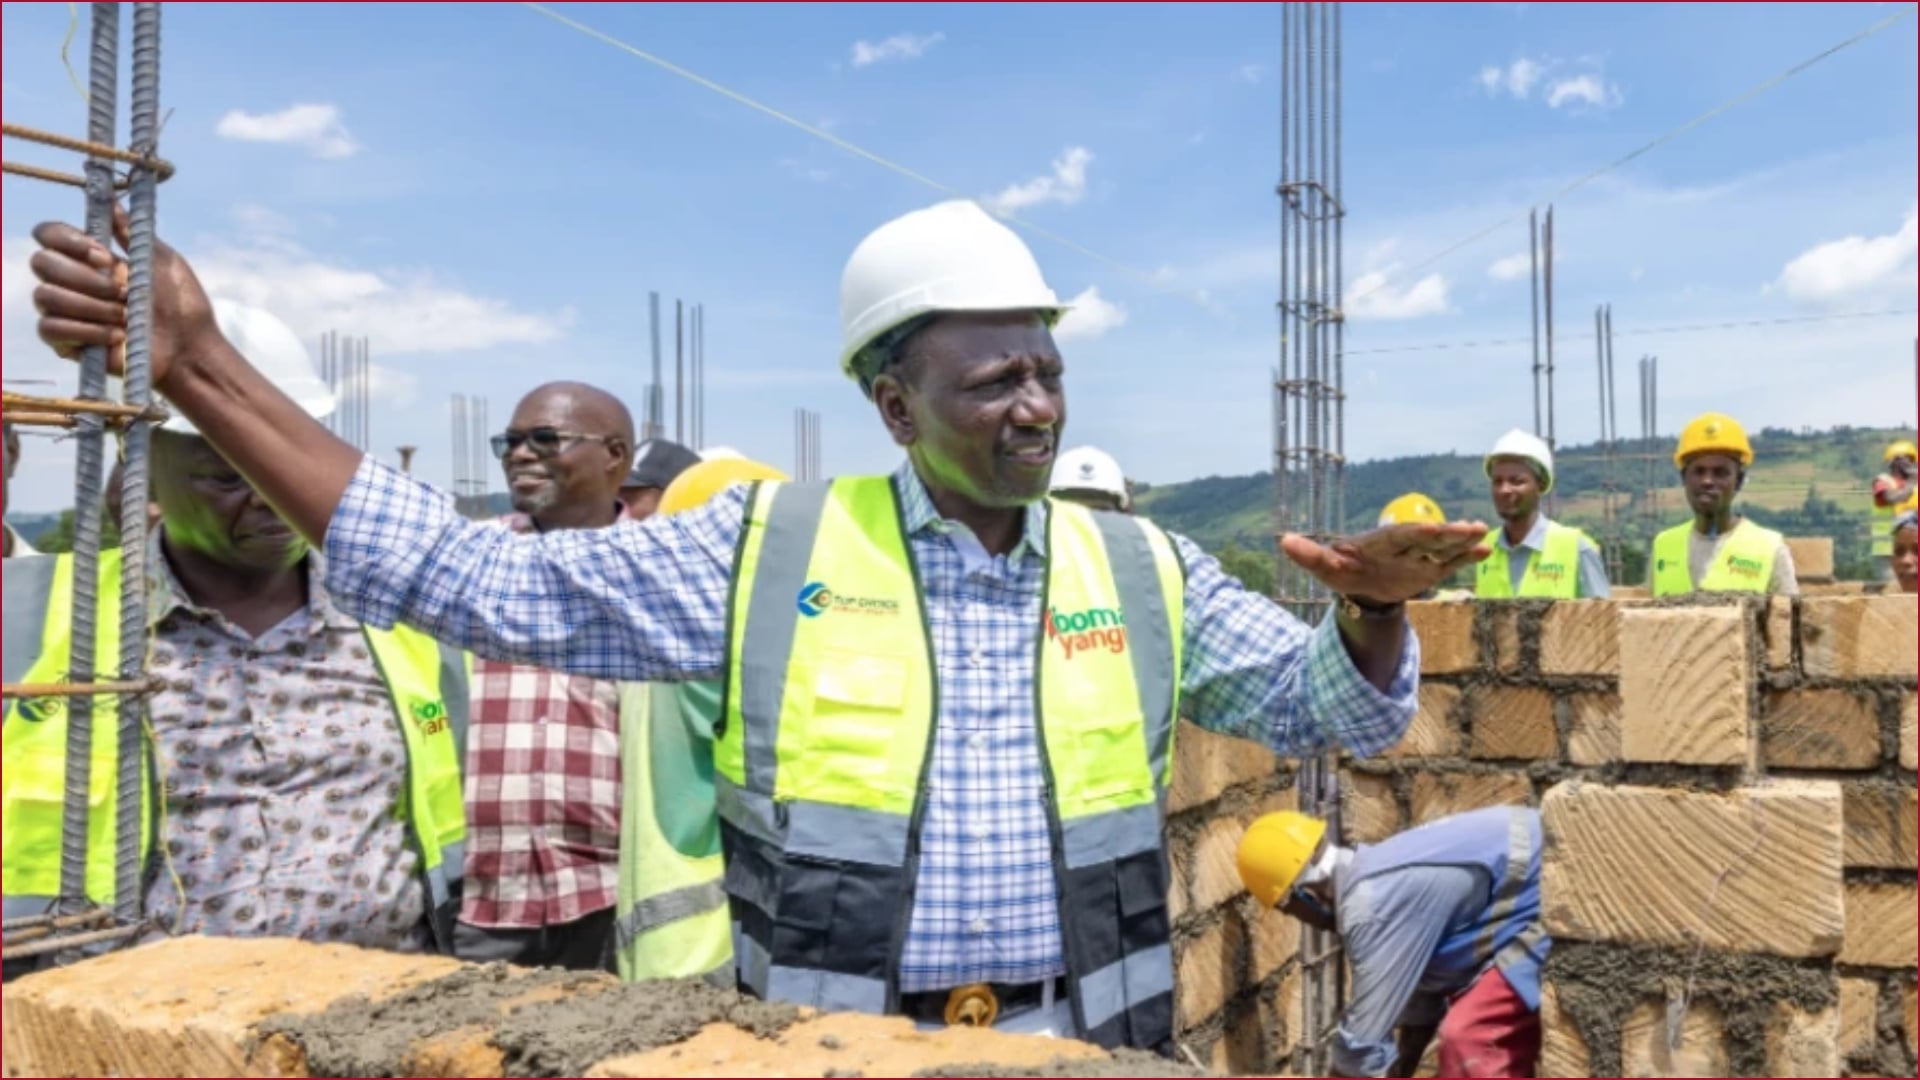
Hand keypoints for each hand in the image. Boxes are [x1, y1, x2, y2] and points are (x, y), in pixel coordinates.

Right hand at [31, 206, 218, 388]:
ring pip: (46, 296)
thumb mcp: (162, 259)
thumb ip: (133, 231)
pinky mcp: (66, 344)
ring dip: (93, 307)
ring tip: (127, 317)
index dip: (68, 240)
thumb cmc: (182, 304)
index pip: (49, 234)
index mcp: (90, 258)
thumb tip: (110, 199)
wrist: (190, 347)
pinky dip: (86, 331)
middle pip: (41, 263)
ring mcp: (65, 312)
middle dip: (86, 278)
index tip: (105, 256)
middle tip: (124, 292)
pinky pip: (50, 328)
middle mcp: (70, 281)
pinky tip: (116, 336)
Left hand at [1281, 520, 1490, 604]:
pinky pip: (1450, 564)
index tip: (1433, 527)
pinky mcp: (1429, 570)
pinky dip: (1466, 557)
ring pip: (1443, 548)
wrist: (1358, 584)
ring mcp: (1418, 557)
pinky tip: (1485, 550)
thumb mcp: (1325, 567)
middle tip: (1470, 526)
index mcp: (1380, 542)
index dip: (1416, 534)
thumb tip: (1284, 541)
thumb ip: (1309, 555)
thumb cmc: (1341, 571)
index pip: (1400, 537)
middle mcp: (1403, 546)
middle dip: (1447, 533)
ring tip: (1482, 532)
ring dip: (1461, 541)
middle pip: (1427, 539)